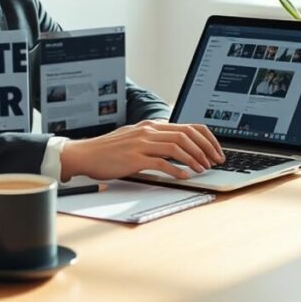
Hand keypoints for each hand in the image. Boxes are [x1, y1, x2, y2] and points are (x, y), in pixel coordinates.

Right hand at [59, 120, 224, 181]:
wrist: (85, 154)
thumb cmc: (108, 150)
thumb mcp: (134, 137)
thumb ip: (154, 138)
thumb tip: (175, 145)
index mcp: (151, 125)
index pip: (188, 126)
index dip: (206, 138)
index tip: (216, 151)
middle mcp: (148, 131)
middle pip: (186, 134)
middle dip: (206, 148)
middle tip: (215, 161)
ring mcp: (141, 143)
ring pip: (176, 146)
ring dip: (194, 159)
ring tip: (202, 169)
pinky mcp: (134, 158)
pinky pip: (161, 162)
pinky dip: (176, 169)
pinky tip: (184, 176)